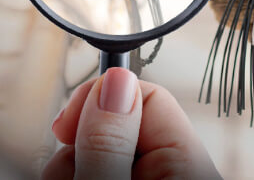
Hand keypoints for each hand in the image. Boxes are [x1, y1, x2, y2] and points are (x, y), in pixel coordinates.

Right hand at [43, 68, 219, 179]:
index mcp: (188, 169)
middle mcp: (172, 174)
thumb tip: (115, 82)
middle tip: (71, 174)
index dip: (101, 100)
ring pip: (95, 151)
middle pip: (115, 124)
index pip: (149, 97)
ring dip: (71, 168)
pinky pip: (93, 171)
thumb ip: (109, 144)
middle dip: (79, 144)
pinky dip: (72, 178)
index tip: (65, 124)